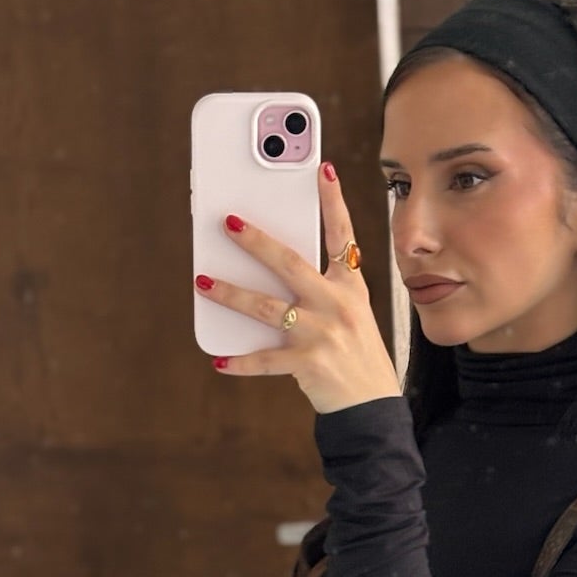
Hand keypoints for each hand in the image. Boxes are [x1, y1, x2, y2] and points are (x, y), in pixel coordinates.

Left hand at [195, 162, 401, 413]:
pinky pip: (265, 360)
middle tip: (228, 222)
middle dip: (256, 241)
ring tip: (203, 282)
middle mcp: (337, 305)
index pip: (343, 236)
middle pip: (290, 263)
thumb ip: (322, 290)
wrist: (373, 407)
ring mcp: (322, 334)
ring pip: (266, 307)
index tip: (323, 169)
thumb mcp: (352, 315)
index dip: (333, 201)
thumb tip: (272, 269)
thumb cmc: (358, 357)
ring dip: (230, 294)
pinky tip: (219, 360)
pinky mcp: (308, 364)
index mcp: (351, 287)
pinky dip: (240, 362)